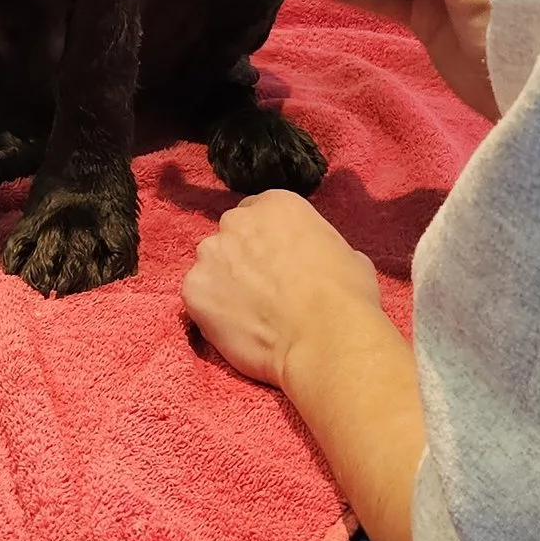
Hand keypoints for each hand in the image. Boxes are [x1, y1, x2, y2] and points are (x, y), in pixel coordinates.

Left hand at [181, 188, 386, 393]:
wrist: (324, 336)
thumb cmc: (345, 296)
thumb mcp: (346, 252)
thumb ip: (318, 245)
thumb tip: (319, 260)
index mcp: (276, 203)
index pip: (258, 214)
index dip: (265, 242)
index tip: (274, 263)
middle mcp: (237, 220)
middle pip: (231, 237)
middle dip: (242, 260)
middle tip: (263, 291)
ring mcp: (210, 254)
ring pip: (211, 267)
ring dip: (224, 285)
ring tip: (249, 315)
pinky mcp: (193, 290)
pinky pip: (197, 299)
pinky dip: (211, 313)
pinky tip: (237, 329)